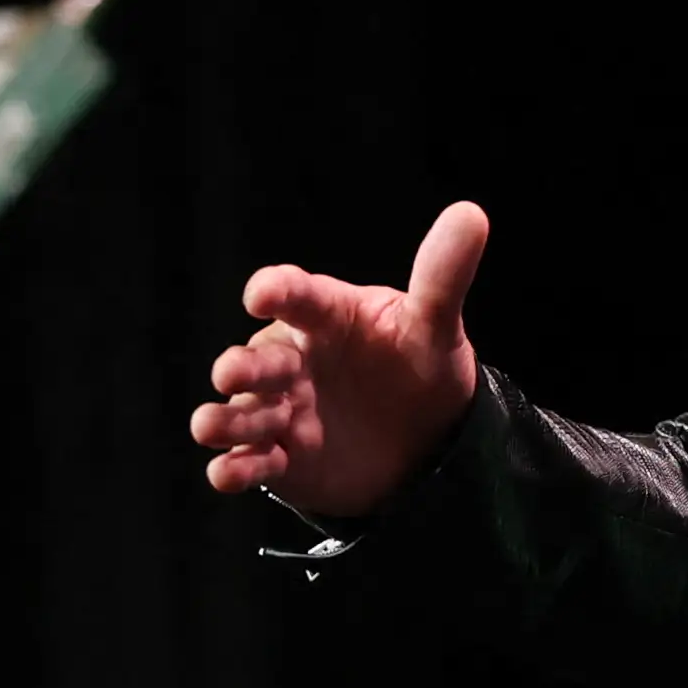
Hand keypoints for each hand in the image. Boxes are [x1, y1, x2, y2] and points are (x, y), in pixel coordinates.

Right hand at [192, 201, 489, 520]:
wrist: (427, 441)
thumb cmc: (419, 367)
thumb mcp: (434, 326)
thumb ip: (443, 276)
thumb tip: (472, 214)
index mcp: (325, 317)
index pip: (295, 295)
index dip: (275, 291)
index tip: (261, 294)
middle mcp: (293, 360)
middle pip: (255, 360)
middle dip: (241, 367)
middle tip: (236, 373)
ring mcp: (280, 410)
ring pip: (237, 413)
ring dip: (226, 420)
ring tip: (215, 427)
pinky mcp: (279, 459)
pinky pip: (245, 464)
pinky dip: (233, 469)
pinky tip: (229, 474)